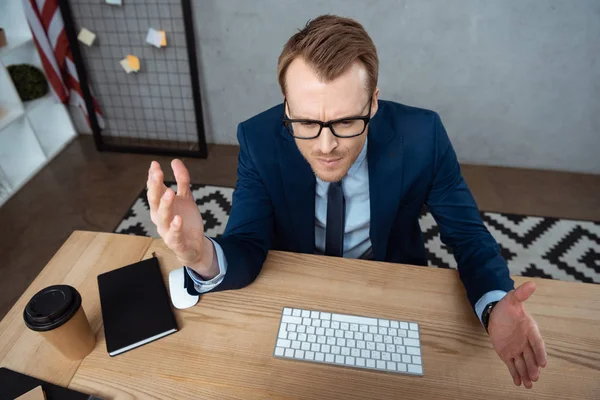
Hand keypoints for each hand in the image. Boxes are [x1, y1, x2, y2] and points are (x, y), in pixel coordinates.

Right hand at [146, 159, 218, 277]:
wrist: (194, 245)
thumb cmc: (186, 221)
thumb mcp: (186, 198)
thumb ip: (182, 181)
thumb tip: (175, 161)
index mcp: (160, 207)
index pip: (154, 190)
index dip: (153, 178)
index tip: (154, 164)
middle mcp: (160, 218)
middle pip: (155, 201)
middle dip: (155, 187)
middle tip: (157, 173)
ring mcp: (167, 231)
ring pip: (163, 217)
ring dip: (165, 205)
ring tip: (169, 192)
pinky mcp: (176, 243)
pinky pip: (174, 235)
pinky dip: (175, 227)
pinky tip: (178, 219)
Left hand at [488, 281, 546, 388]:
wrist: (495, 313)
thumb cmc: (506, 307)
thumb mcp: (512, 299)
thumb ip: (521, 294)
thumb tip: (532, 283)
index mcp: (530, 329)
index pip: (537, 342)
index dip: (540, 352)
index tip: (543, 363)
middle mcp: (525, 341)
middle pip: (530, 356)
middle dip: (533, 367)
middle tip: (535, 376)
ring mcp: (517, 349)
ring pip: (522, 363)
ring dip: (525, 373)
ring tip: (528, 384)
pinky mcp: (507, 354)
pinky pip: (512, 365)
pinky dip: (515, 374)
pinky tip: (518, 383)